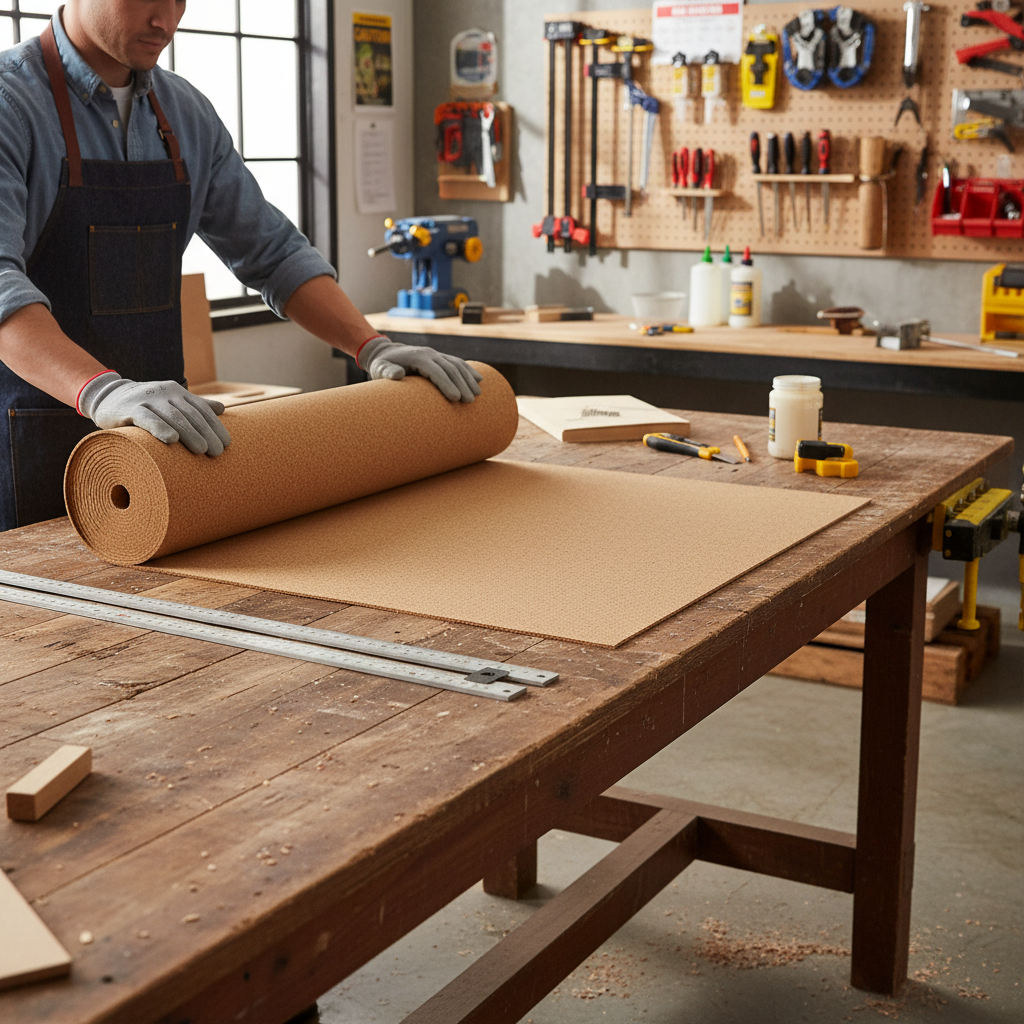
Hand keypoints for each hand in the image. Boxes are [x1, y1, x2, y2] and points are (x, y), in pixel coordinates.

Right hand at [77, 372, 231, 455]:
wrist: (107, 396)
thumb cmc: (145, 404)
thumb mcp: (170, 401)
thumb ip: (194, 405)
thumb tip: (222, 409)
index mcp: (177, 392)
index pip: (201, 409)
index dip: (215, 426)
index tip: (227, 443)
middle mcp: (165, 393)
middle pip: (190, 415)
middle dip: (206, 433)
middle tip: (217, 452)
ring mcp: (147, 399)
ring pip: (172, 417)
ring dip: (189, 433)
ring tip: (202, 449)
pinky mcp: (129, 408)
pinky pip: (146, 418)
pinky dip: (160, 428)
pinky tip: (171, 440)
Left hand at [358, 335, 481, 402]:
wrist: (386, 352)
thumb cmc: (382, 365)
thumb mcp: (380, 369)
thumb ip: (387, 372)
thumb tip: (398, 374)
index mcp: (418, 357)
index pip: (436, 370)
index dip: (446, 384)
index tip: (455, 398)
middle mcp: (430, 353)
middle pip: (450, 368)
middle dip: (461, 385)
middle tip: (469, 402)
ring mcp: (436, 354)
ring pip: (457, 365)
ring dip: (468, 379)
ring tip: (477, 395)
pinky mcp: (440, 358)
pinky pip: (458, 362)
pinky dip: (469, 371)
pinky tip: (479, 380)